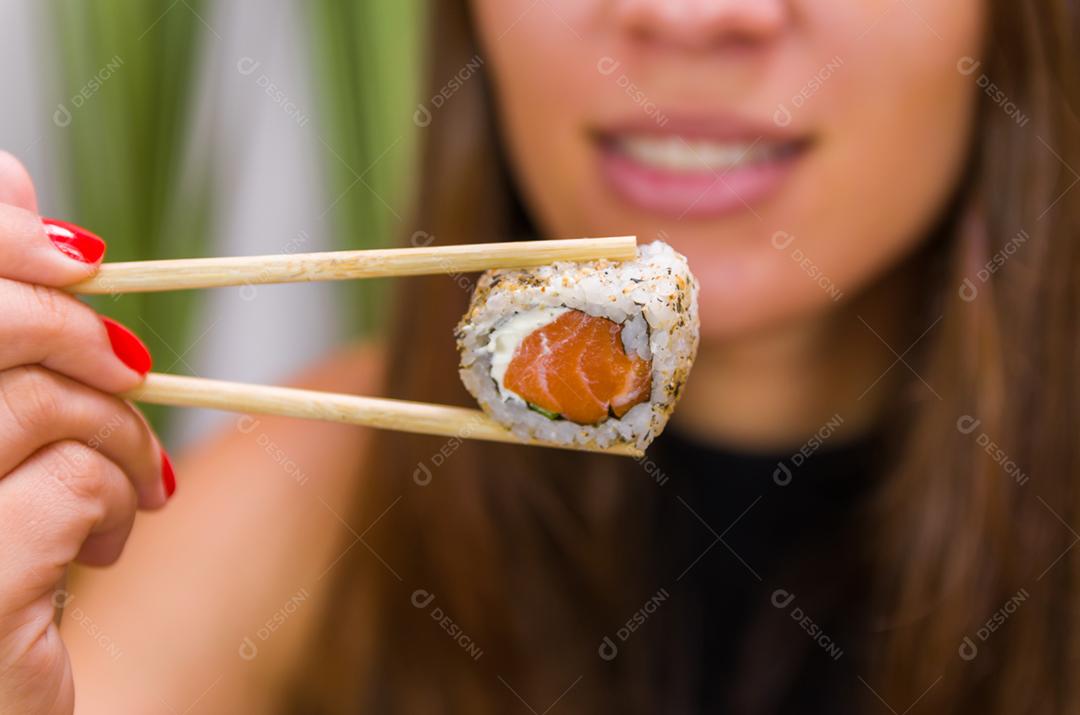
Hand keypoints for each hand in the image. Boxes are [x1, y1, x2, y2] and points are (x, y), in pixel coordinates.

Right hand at [0, 151, 172, 713]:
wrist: (0, 698)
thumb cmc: (0, 552)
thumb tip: (11, 180)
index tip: (82, 256)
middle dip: (80, 336)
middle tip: (133, 373)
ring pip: (38, 403)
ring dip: (119, 438)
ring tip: (136, 485)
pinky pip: (68, 486)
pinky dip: (115, 502)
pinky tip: (104, 543)